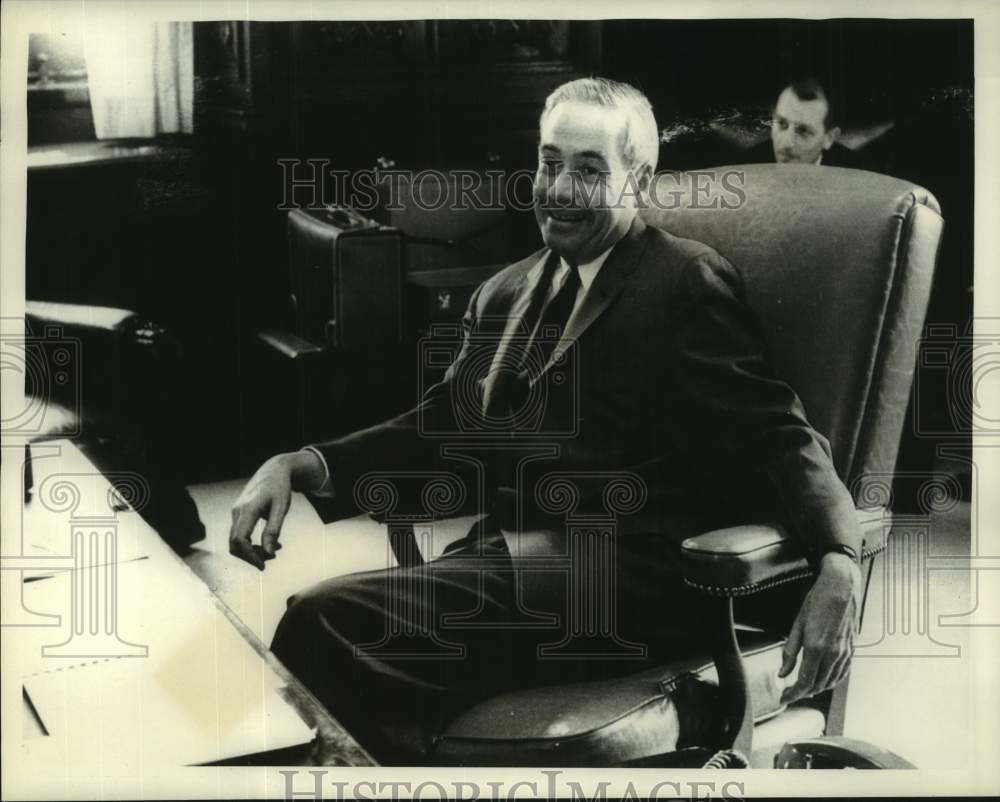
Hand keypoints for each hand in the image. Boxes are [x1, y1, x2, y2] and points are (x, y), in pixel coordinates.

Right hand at [228, 451, 324, 569]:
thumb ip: (273, 530)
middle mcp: (237, 511)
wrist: (274, 470)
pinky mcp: (238, 513)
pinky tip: (268, 542)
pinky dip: (250, 542)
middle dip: (249, 555)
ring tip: (272, 550)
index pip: (240, 540)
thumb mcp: (282, 508)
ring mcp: (235, 512)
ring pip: (235, 540)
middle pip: (234, 543)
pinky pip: (239, 533)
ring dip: (250, 550)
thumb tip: (269, 553)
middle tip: (269, 559)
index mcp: (247, 509)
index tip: (263, 565)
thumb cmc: (280, 487)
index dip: (249, 556)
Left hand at [778, 552, 861, 704]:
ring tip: (804, 688)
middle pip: (818, 686)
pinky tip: (824, 680)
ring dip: (817, 689)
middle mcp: (833, 654)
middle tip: (790, 693)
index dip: (793, 694)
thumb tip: (782, 673)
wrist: (841, 586)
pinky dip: (832, 681)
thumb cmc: (817, 601)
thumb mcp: (797, 624)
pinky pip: (843, 673)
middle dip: (802, 693)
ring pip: (831, 682)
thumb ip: (790, 651)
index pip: (804, 682)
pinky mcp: (852, 649)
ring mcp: (845, 652)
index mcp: (816, 647)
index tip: (784, 698)